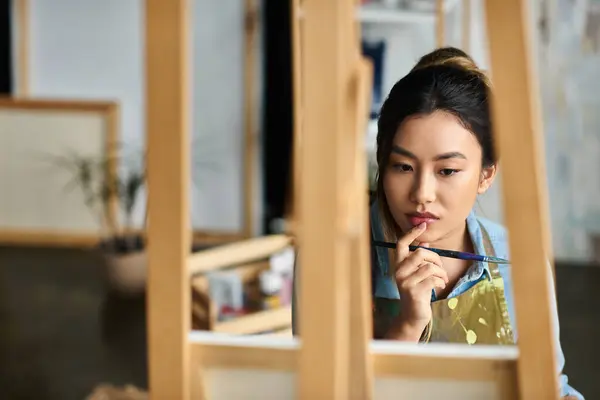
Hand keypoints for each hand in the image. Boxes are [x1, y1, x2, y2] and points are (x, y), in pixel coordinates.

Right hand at [385, 223, 448, 340]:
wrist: (413, 315)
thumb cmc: (417, 292)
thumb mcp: (417, 273)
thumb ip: (419, 258)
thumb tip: (424, 241)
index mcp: (399, 265)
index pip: (401, 244)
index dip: (412, 233)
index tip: (423, 225)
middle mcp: (398, 271)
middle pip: (420, 253)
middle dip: (436, 258)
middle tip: (441, 268)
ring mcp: (405, 282)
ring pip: (429, 267)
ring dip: (441, 272)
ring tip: (443, 279)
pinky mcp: (414, 292)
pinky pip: (432, 279)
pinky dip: (441, 281)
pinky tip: (440, 286)